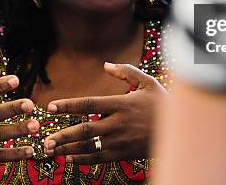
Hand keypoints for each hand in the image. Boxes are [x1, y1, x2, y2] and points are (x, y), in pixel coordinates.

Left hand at [43, 62, 167, 163]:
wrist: (181, 132)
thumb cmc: (162, 103)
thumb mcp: (148, 82)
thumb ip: (126, 72)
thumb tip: (105, 65)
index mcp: (122, 104)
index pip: (89, 104)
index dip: (69, 105)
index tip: (52, 106)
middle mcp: (119, 124)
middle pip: (84, 130)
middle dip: (62, 135)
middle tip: (45, 139)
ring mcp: (120, 141)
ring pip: (89, 147)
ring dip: (68, 149)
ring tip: (50, 150)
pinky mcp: (123, 154)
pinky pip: (99, 158)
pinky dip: (82, 159)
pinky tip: (69, 159)